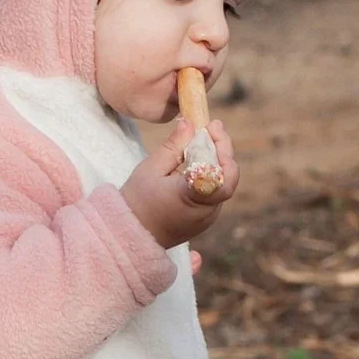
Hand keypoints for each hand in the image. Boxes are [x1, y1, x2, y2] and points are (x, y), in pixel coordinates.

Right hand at [121, 118, 238, 248]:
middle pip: (227, 176)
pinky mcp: (206, 220)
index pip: (222, 177)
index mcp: (191, 198)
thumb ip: (172, 146)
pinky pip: (215, 192)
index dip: (223, 150)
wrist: (131, 235)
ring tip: (203, 140)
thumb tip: (189, 124)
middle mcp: (206, 211)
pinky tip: (199, 160)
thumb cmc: (137, 202)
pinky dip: (211, 174)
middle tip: (211, 127)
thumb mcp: (150, 169)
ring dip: (218, 160)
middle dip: (222, 149)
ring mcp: (208, 218)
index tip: (212, 128)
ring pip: (223, 183)